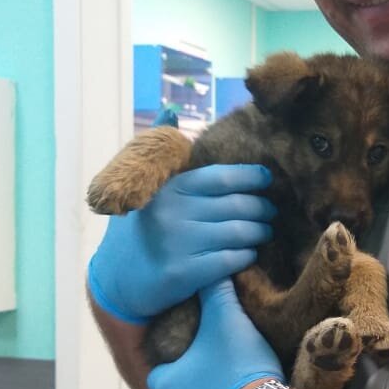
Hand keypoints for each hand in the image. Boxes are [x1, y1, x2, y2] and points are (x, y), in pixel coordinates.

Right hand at [87, 164, 275, 322]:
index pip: (221, 176)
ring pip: (239, 232)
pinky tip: (249, 253)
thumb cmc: (142, 228)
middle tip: (272, 211)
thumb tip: (170, 109)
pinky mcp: (181, 274)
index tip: (267, 178)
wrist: (116, 280)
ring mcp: (177, 244)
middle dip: (262, 208)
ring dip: (260, 231)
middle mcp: (174, 212)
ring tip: (265, 231)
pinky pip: (230, 260)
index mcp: (171, 188)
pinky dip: (246, 255)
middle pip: (237, 205)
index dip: (250, 176)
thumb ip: (166, 154)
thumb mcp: (148, 188)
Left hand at [148, 278, 284, 388]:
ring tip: (227, 386)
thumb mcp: (226, 319)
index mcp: (167, 383)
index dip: (174, 360)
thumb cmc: (237, 369)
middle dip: (191, 382)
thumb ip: (215, 292)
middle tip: (213, 368)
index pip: (158, 371)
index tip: (192, 352)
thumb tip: (212, 271)